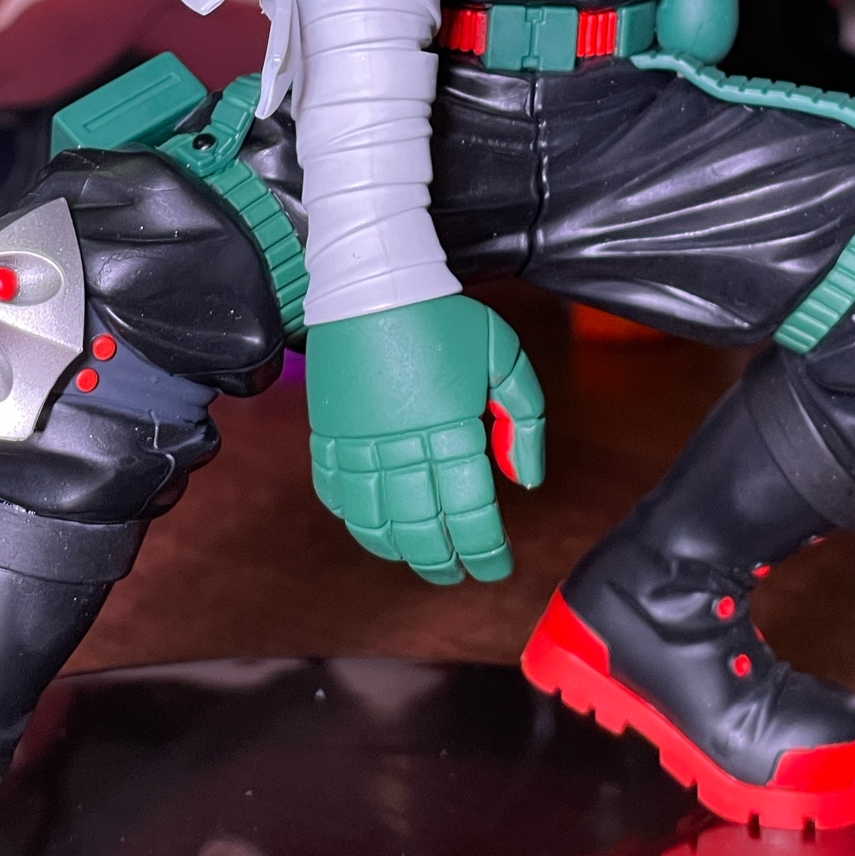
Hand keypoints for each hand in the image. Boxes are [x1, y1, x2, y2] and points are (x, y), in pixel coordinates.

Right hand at [306, 295, 544, 584]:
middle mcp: (401, 443)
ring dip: (397, 549)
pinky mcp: (328, 431)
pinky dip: (352, 517)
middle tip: (458, 573)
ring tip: (418, 558)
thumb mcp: (505, 354)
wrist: (375, 282)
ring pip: (374, 520)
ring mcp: (358, 441)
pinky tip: (371, 525)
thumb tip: (526, 478)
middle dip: (443, 561)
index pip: (471, 511)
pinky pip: (334, 491)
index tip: (497, 566)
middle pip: (421, 527)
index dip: (485, 549)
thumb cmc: (445, 316)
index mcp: (450, 426)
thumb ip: (524, 416)